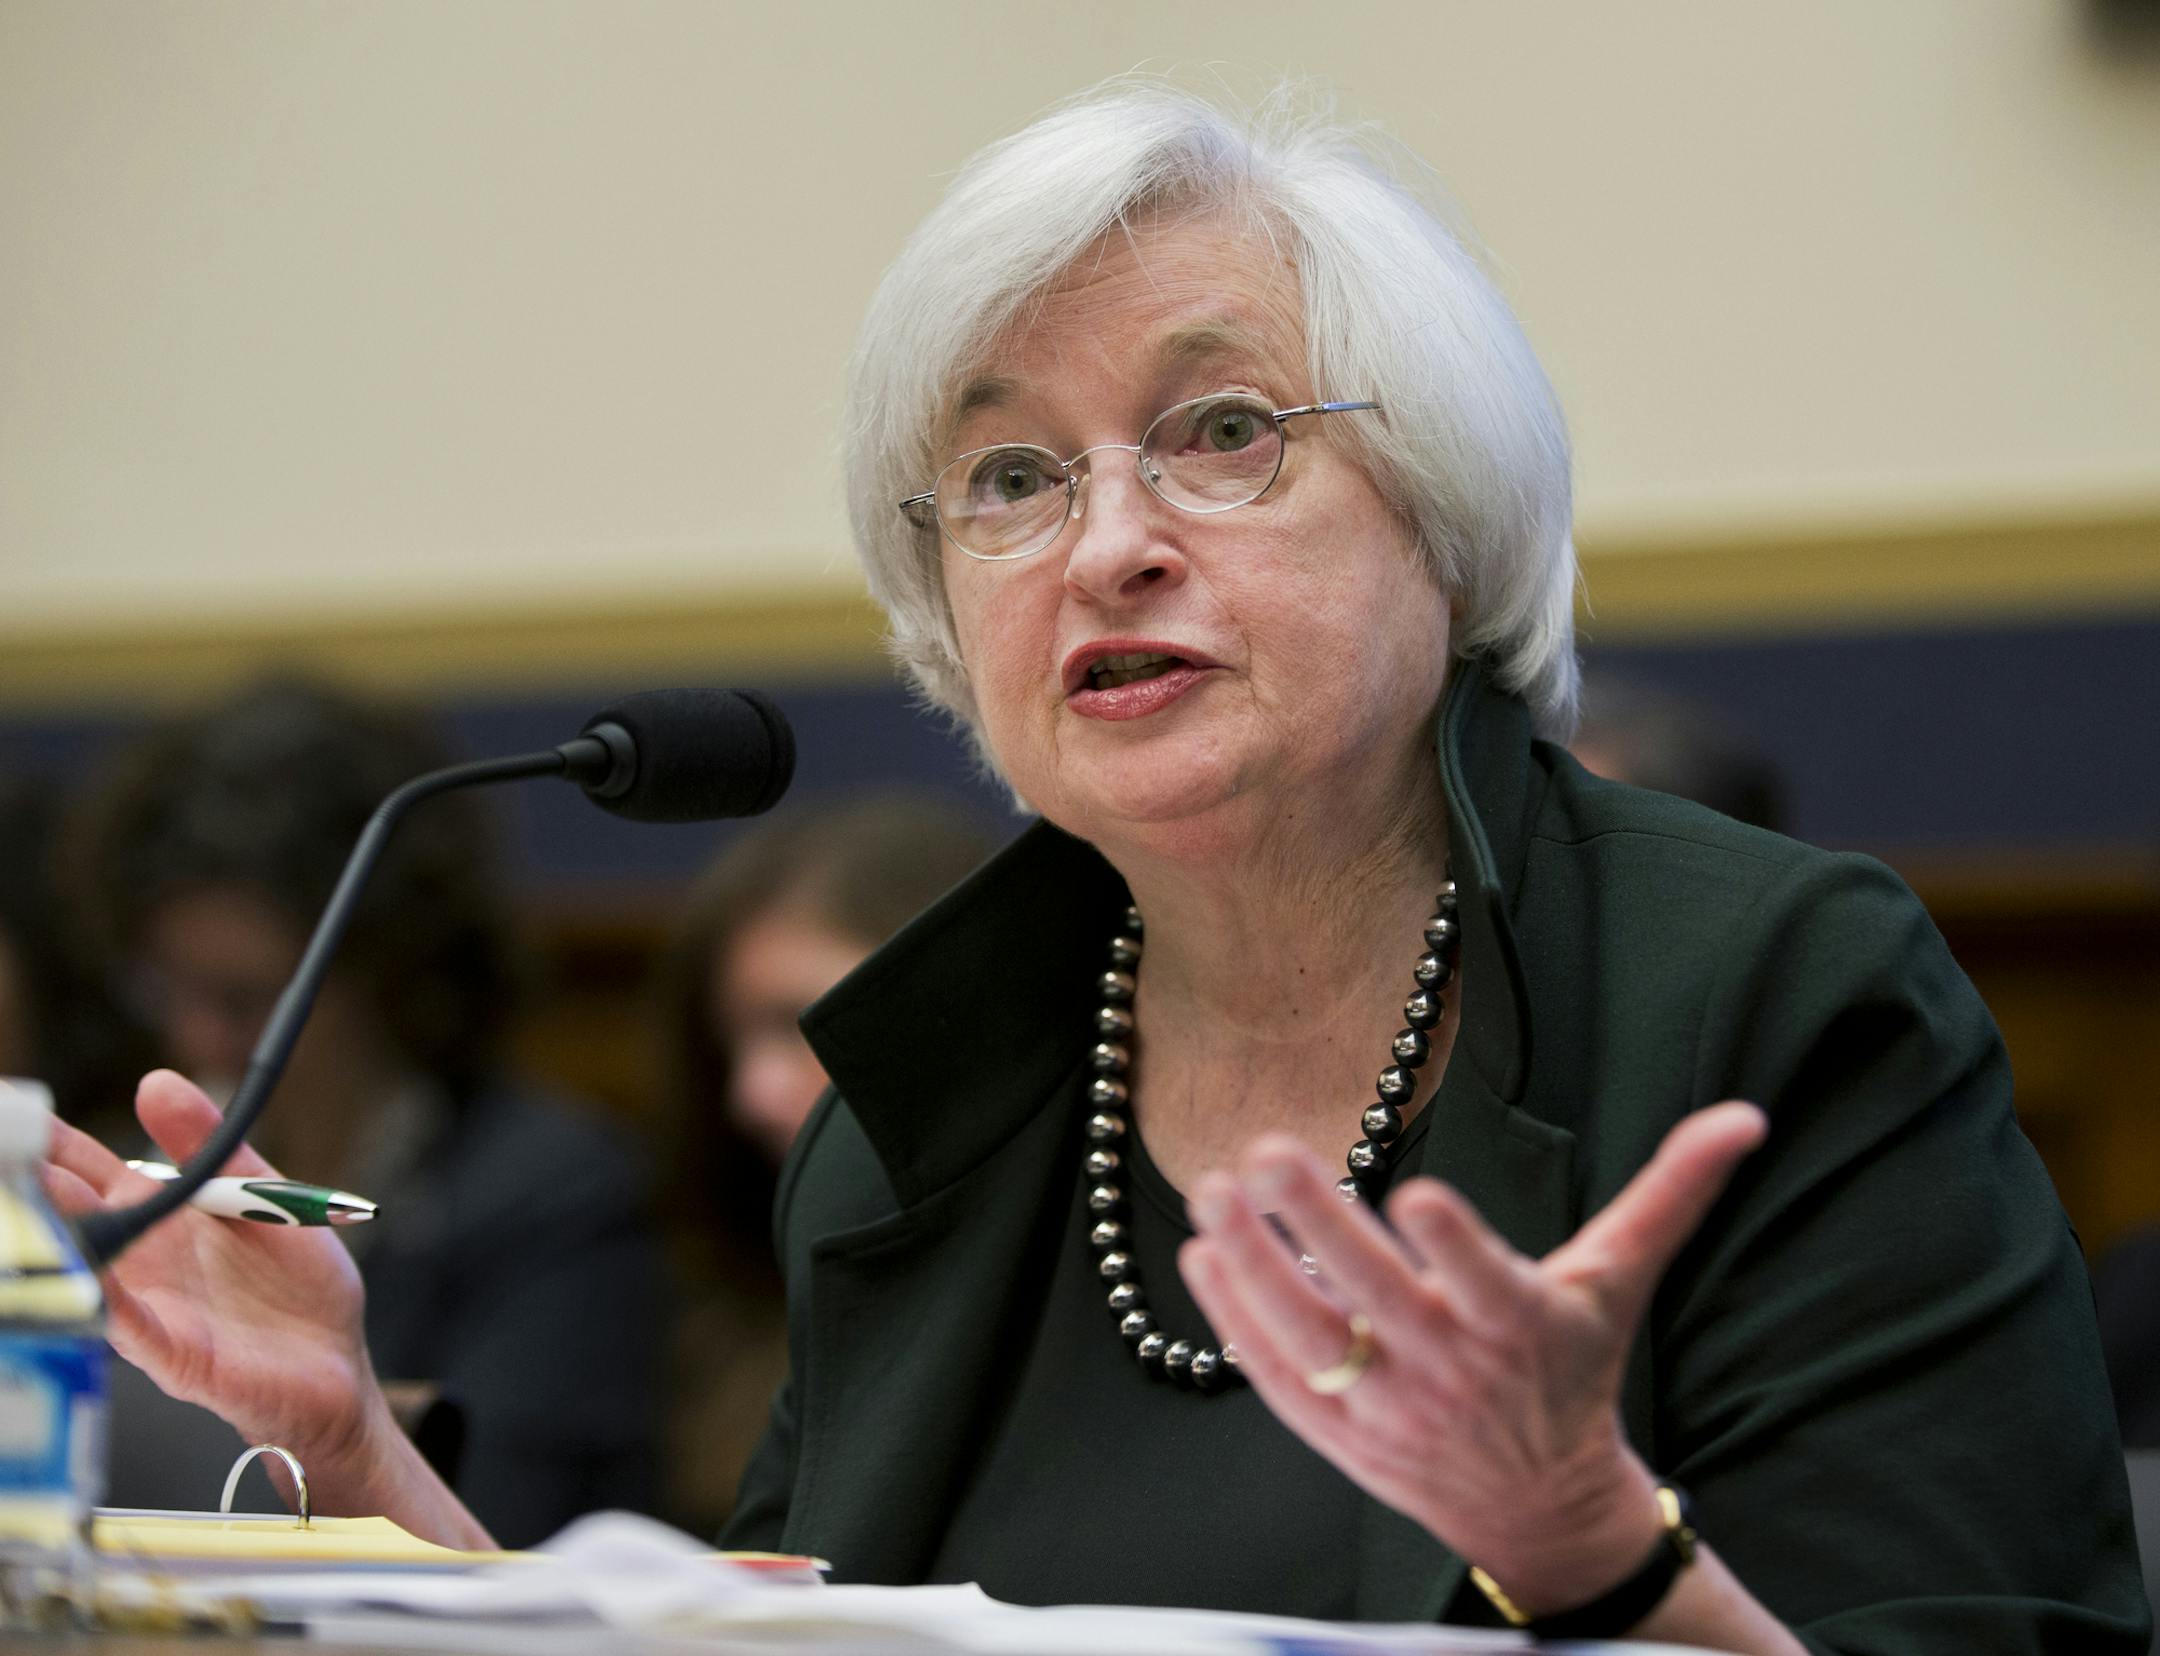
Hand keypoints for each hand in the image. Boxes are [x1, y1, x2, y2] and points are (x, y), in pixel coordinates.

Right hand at [42, 1070, 379, 1467]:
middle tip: (6, 1158)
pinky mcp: (176, 1355)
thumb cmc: (296, 1285)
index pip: (82, 1171)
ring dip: (57, 1237)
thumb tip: (156, 1081)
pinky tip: (87, 1275)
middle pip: (68, 1218)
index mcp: (157, 1216)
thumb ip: (213, 1147)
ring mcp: (150, 1309)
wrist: (336, 1367)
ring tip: (32, 1196)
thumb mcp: (262, 1196)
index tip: (8, 1113)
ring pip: (87, 1271)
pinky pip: (131, 1326)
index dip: (44, 1144)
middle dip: (31, 1189)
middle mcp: (138, 1262)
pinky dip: (106, 1300)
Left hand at [1181, 1100, 1766, 1616]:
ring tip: (1210, 1193)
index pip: (1486, 1286)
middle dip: (1317, 1223)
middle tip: (1268, 1150)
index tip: (1420, 1191)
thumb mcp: (1620, 1283)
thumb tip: (1744, 1117)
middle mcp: (1452, 1374)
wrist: (1541, 1506)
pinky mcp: (1338, 1437)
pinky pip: (1276, 1380)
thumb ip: (1670, 1196)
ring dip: (1250, 1263)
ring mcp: (1387, 1410)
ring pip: (1306, 1338)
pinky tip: (1202, 1256)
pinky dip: (1233, 1321)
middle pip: (1374, 1298)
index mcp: (1524, 1329)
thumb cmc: (1573, 1371)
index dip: (1455, 1246)